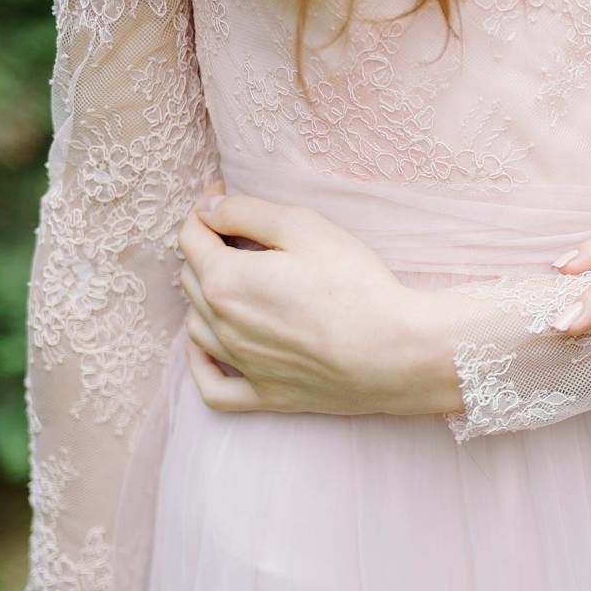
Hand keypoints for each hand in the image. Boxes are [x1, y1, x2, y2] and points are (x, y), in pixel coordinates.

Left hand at [177, 186, 458, 416]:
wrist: (399, 352)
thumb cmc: (357, 286)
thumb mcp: (306, 228)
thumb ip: (247, 212)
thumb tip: (207, 210)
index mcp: (226, 280)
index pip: (192, 237)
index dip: (203, 210)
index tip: (220, 196)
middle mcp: (223, 325)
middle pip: (191, 279)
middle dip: (205, 249)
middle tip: (234, 232)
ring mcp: (244, 364)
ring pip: (197, 328)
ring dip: (203, 299)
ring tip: (230, 282)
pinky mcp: (268, 394)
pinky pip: (213, 387)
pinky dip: (201, 367)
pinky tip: (207, 351)